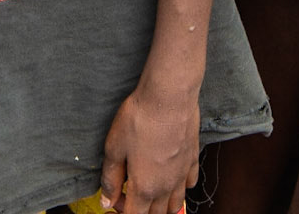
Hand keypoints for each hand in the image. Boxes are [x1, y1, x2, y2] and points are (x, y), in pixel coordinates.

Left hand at [99, 80, 198, 213]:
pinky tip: (171, 175)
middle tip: (129, 191)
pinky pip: (189, 184)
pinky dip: (180, 188)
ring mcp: (182, 174)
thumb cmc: (140, 119)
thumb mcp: (114, 147)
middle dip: (140, 210)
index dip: (120, 209)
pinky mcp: (193, 159)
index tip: (114, 195)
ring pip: (175, 205)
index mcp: (144, 188)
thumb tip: (106, 201)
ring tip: (150, 189)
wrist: (169, 96)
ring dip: (161, 205)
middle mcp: (166, 187)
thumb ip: (110, 178)